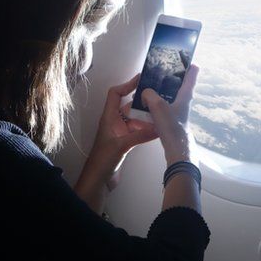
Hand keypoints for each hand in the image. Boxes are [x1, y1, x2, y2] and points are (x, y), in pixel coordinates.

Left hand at [75, 74, 158, 210]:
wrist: (98, 181)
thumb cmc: (103, 160)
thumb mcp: (122, 146)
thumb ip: (140, 135)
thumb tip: (159, 127)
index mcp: (109, 117)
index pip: (115, 94)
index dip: (127, 85)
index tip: (142, 80)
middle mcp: (115, 122)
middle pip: (129, 106)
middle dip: (143, 102)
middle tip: (159, 98)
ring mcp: (120, 133)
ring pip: (135, 120)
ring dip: (147, 118)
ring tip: (162, 114)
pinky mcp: (125, 143)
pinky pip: (138, 131)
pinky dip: (147, 130)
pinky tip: (159, 130)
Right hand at [141, 64, 198, 164]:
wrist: (177, 150)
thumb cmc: (172, 127)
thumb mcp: (158, 106)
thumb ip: (150, 94)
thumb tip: (145, 92)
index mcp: (185, 94)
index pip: (192, 73)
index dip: (188, 62)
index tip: (181, 55)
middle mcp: (184, 100)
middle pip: (179, 83)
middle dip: (170, 75)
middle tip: (158, 68)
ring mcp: (178, 110)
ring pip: (169, 95)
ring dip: (160, 90)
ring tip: (147, 85)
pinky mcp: (171, 119)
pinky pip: (163, 106)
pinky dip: (155, 103)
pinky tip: (144, 104)